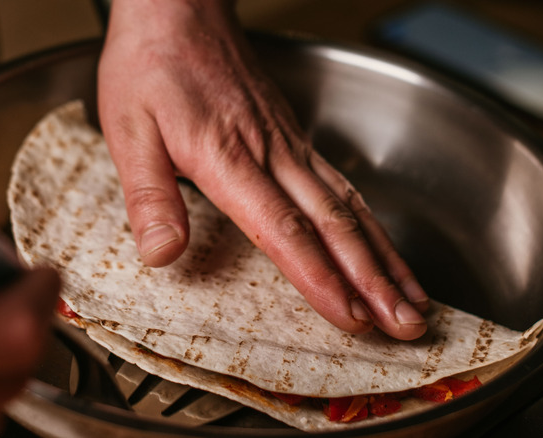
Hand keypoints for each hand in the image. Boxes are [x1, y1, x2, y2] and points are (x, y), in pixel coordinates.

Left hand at [98, 0, 428, 339]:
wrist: (179, 11)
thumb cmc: (153, 67)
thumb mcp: (129, 131)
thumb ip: (149, 195)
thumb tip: (163, 254)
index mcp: (229, 158)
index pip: (284, 228)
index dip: (319, 277)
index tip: (350, 316)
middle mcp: (272, 153)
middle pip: (335, 223)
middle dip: (375, 279)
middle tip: (406, 323)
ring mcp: (289, 143)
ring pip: (350, 205)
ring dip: (386, 256)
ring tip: (413, 297)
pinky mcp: (294, 137)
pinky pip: (342, 184)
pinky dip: (371, 223)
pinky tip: (382, 245)